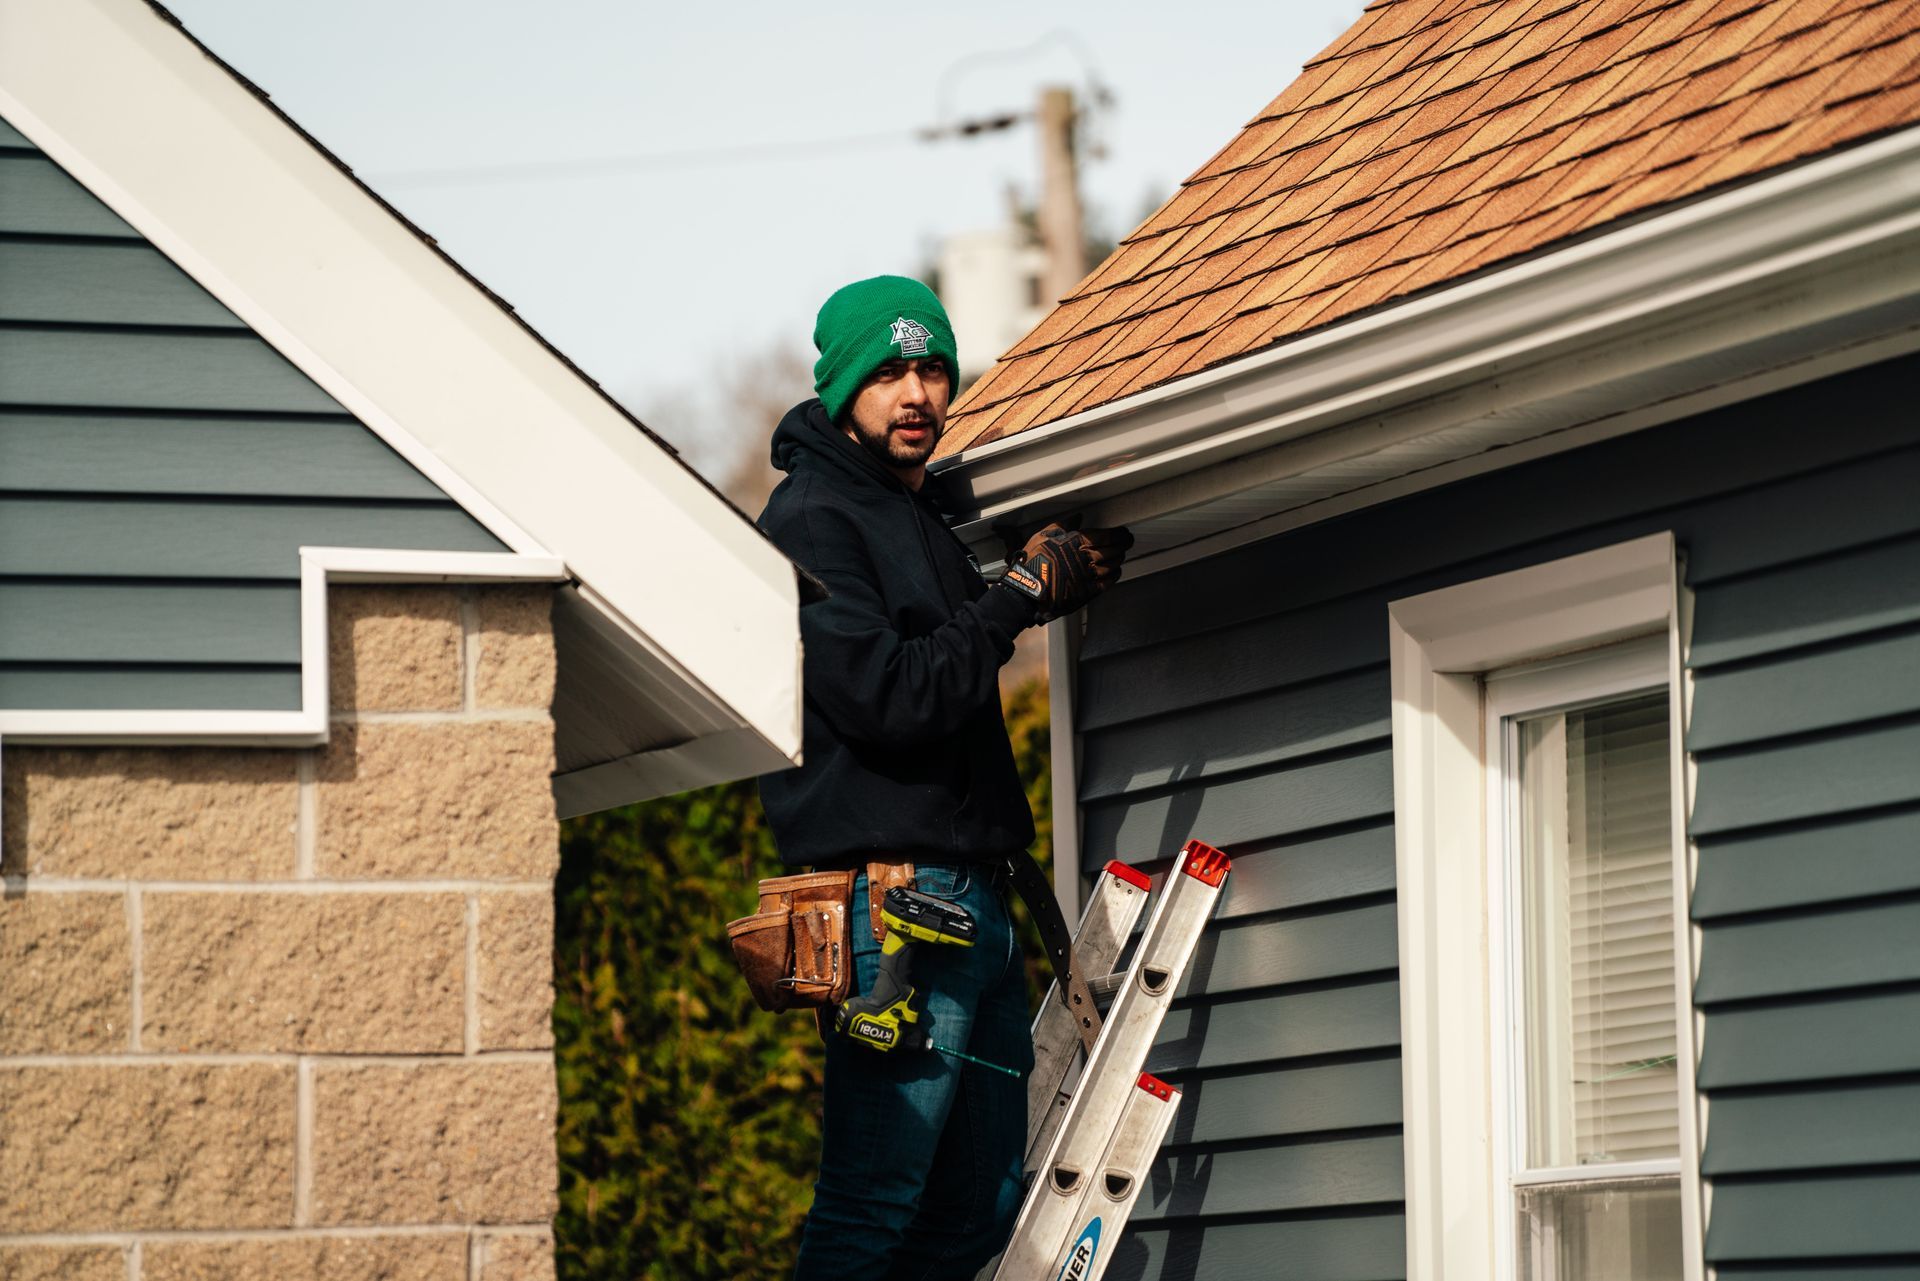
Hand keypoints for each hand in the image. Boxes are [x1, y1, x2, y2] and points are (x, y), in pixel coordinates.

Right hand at [1003, 523, 1133, 619]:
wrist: (1028, 589)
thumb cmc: (1033, 561)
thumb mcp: (1044, 535)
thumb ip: (1063, 525)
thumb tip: (1077, 518)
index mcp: (1077, 541)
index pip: (1106, 536)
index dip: (1118, 534)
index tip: (1123, 533)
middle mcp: (1086, 557)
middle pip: (1112, 550)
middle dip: (1123, 545)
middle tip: (1127, 542)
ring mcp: (1088, 575)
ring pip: (1111, 565)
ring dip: (1118, 559)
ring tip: (1121, 555)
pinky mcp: (1086, 591)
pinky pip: (1106, 583)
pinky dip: (1113, 576)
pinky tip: (1116, 572)